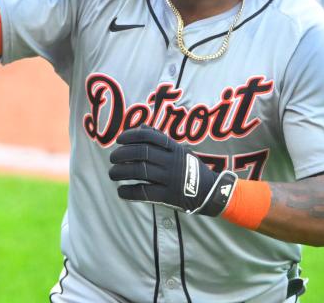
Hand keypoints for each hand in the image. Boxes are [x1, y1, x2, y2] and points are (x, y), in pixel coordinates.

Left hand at [108, 125, 236, 215]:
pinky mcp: (169, 196)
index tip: (120, 139)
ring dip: (122, 172)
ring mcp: (171, 179)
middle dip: (122, 154)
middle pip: (141, 153)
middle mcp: (172, 161)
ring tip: (112, 173)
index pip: (150, 136)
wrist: (211, 192)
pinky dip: (130, 192)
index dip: (132, 135)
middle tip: (112, 158)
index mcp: (174, 148)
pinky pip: (145, 193)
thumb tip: (141, 127)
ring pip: (140, 171)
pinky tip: (121, 191)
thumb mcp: (179, 150)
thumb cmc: (189, 169)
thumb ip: (161, 140)